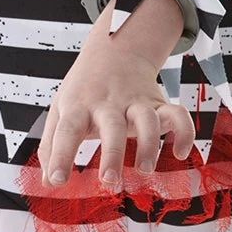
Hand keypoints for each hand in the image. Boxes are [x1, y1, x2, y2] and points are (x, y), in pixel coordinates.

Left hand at [38, 37, 194, 189]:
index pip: (67, 130)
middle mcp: (108, 103)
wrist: (115, 48)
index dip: (61, 155)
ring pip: (147, 119)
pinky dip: (184, 132)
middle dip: (112, 153)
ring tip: (145, 169)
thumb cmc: (84, 88)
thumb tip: (47, 183)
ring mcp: (135, 101)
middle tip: (109, 180)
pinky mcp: (158, 102)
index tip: (57, 181)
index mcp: (79, 106)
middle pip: (112, 126)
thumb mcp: (61, 109)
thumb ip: (52, 146)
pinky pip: (178, 114)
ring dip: (149, 144)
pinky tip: (181, 153)